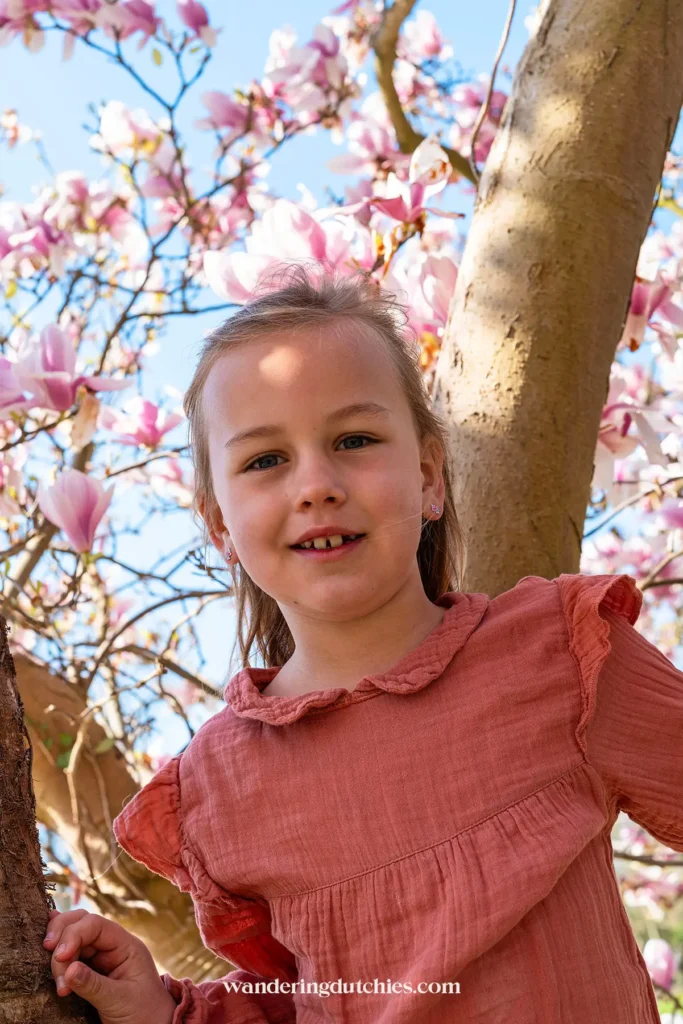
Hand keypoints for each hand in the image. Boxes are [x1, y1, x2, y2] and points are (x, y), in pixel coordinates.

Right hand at [43, 908, 176, 1023]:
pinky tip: (48, 953)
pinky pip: (70, 957)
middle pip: (80, 925)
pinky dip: (59, 957)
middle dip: (62, 940)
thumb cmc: (143, 1013)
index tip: (59, 957)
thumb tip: (67, 969)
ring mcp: (99, 957)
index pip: (95, 925)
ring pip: (71, 940)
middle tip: (55, 964)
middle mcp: (111, 945)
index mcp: (126, 945)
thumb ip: (94, 985)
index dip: (73, 934)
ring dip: (59, 957)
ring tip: (60, 986)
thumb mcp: (120, 1000)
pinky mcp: (88, 971)